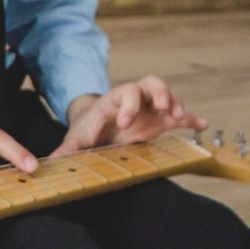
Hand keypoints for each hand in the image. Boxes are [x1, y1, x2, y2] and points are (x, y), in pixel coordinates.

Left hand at [52, 76, 207, 155]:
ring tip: (178, 116)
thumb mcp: (76, 139)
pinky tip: (202, 126)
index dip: (128, 104)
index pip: (125, 92)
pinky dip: (192, 119)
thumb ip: (65, 151)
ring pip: (167, 94)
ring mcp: (150, 107)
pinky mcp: (160, 120)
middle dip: (159, 92)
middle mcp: (135, 99)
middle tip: (162, 107)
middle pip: (151, 83)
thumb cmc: (87, 129)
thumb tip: (47, 165)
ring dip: (175, 103)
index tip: (125, 123)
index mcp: (114, 100)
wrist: (97, 125)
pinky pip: (180, 116)